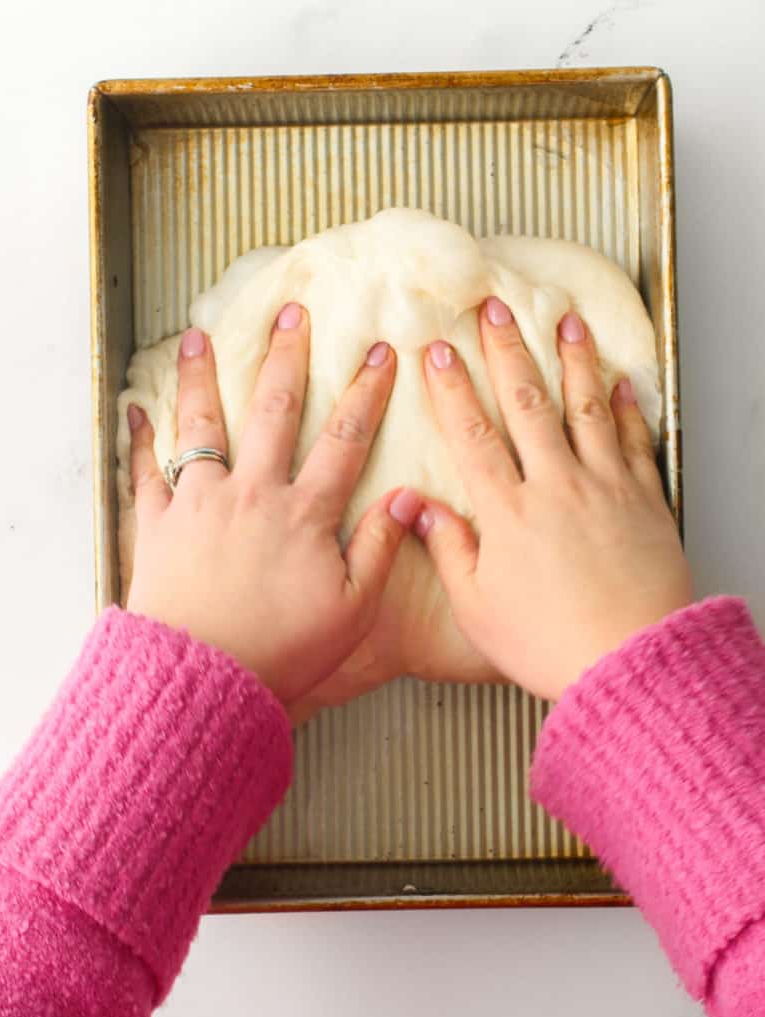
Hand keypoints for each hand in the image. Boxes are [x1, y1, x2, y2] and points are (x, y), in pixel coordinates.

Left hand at [126, 304, 421, 709]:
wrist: (203, 680)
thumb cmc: (282, 650)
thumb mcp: (353, 609)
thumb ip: (381, 547)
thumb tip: (407, 496)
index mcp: (304, 513)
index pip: (345, 437)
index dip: (367, 391)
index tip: (380, 353)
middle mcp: (252, 494)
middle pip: (273, 411)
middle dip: (286, 357)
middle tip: (291, 313)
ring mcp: (200, 504)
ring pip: (202, 426)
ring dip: (202, 376)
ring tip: (198, 337)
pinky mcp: (158, 526)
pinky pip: (145, 473)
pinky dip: (139, 440)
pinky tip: (135, 411)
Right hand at [416, 298, 692, 700]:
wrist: (628, 662)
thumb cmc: (549, 643)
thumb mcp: (477, 607)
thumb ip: (447, 549)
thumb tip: (416, 506)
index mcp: (508, 513)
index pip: (472, 435)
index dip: (452, 388)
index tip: (439, 351)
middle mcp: (555, 487)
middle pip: (526, 404)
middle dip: (507, 351)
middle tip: (495, 309)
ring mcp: (604, 488)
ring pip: (584, 409)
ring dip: (572, 361)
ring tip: (565, 322)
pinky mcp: (644, 501)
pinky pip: (634, 442)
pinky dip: (626, 409)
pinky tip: (621, 385)